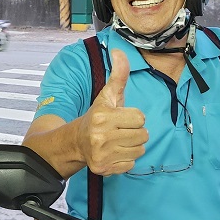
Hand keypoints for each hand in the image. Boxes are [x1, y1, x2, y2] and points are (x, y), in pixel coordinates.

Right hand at [76, 49, 146, 175]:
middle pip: (143, 135)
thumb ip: (118, 74)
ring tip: (118, 141)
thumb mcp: (107, 95)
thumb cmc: (98, 116)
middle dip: (135, 132)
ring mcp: (101, 154)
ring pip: (139, 151)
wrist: (76, 141)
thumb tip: (119, 51)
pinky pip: (131, 165)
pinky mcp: (103, 169)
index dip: (133, 117)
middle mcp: (101, 136)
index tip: (121, 117)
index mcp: (103, 116)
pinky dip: (125, 160)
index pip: (140, 118)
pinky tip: (114, 152)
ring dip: (132, 146)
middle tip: (120, 130)